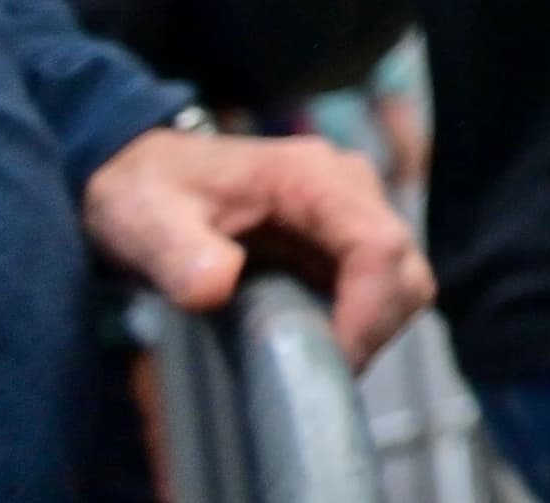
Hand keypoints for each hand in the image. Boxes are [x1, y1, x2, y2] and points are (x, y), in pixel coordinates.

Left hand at [81, 127, 431, 365]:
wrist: (146, 174)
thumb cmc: (147, 193)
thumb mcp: (144, 220)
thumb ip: (177, 253)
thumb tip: (217, 287)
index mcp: (311, 176)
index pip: (379, 244)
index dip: (369, 311)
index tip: (331, 364)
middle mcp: (349, 187)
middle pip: (405, 267)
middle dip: (374, 329)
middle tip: (317, 373)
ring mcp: (353, 212)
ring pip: (403, 281)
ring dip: (370, 330)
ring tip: (310, 362)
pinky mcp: (345, 240)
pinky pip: (379, 288)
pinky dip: (358, 325)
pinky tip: (309, 343)